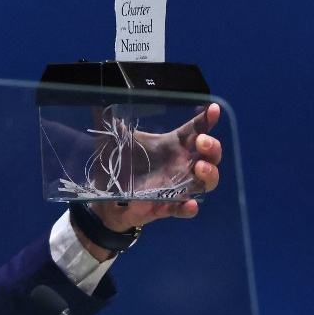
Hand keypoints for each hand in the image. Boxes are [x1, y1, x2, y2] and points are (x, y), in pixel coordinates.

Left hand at [75, 103, 222, 258]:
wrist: (107, 198)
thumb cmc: (121, 165)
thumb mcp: (118, 142)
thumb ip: (115, 125)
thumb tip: (101, 104)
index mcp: (171, 146)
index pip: (195, 130)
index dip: (207, 120)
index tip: (213, 109)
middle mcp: (180, 165)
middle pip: (210, 156)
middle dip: (213, 147)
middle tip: (201, 142)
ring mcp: (176, 187)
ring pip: (206, 182)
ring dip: (209, 174)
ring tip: (199, 167)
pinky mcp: (166, 207)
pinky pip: (183, 210)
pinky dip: (189, 208)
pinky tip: (191, 203)